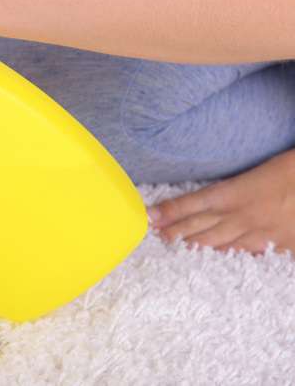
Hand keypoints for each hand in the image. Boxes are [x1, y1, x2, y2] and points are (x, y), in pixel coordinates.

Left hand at [148, 147, 294, 254]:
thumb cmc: (292, 169)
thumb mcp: (263, 170)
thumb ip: (236, 185)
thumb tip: (216, 193)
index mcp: (236, 191)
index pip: (195, 202)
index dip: (171, 210)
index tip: (149, 216)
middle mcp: (243, 214)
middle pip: (202, 226)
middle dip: (176, 232)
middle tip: (153, 238)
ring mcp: (261, 231)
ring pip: (221, 241)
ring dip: (195, 246)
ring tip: (173, 249)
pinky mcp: (279, 244)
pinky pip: (249, 252)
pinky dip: (231, 256)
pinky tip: (216, 261)